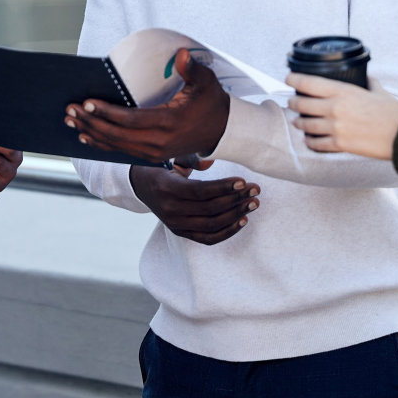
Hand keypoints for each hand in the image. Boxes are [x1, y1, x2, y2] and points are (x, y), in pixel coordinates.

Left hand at [63, 48, 228, 162]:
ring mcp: (154, 152)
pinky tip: (85, 135)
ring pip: (116, 145)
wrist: (221, 131)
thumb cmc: (210, 102)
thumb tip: (182, 53)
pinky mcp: (151, 155)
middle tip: (70, 110)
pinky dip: (101, 143)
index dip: (108, 112)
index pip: (132, 120)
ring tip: (70, 120)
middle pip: (117, 135)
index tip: (89, 102)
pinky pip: (121, 150)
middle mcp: (158, 142)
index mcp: (169, 123)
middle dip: (91, 122)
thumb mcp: (206, 82)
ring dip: (91, 132)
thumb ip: (192, 68)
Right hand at [129, 161, 257, 245]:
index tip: (243, 181)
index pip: (200, 191)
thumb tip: (211, 161)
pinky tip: (242, 220)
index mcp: (167, 188)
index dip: (223, 188)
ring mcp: (175, 224)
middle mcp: (170, 209)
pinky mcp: (181, 233)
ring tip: (253, 203)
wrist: (142, 186)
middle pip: (210, 209)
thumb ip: (191, 159)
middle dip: (236, 200)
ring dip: (236, 215)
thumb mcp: (173, 159)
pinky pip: (208, 238)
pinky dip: (227, 232)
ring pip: (212, 225)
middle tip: (255, 190)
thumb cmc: (162, 168)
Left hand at [287, 74, 397, 160]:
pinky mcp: (340, 145)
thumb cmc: (394, 114)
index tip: (289, 78)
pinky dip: (310, 141)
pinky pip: (317, 144)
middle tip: (293, 101)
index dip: (294, 79)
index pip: (309, 83)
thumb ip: (370, 83)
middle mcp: (335, 109)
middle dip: (294, 102)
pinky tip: (310, 140)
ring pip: (306, 125)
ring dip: (299, 122)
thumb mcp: (381, 91)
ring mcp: (336, 128)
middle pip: (302, 104)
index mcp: (344, 92)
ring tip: (298, 120)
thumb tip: (367, 78)